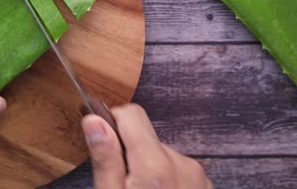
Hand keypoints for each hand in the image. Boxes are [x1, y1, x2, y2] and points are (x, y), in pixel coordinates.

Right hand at [82, 104, 212, 188]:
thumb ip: (105, 158)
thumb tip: (93, 120)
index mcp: (154, 165)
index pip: (131, 114)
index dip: (111, 121)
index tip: (103, 137)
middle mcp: (180, 163)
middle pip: (145, 135)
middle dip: (129, 150)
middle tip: (120, 181)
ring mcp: (196, 174)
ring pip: (160, 152)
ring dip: (147, 166)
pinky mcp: (203, 183)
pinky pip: (176, 166)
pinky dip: (164, 176)